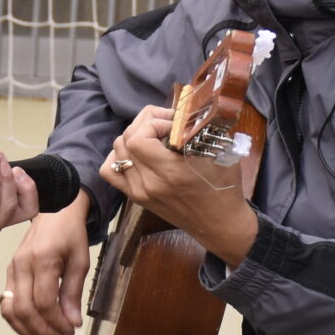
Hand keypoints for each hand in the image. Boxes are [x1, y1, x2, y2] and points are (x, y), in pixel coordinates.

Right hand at [0, 192, 92, 334]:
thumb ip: (73, 292)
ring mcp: (12, 270)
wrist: (54, 213)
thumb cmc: (70, 234)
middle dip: (43, 329)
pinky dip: (18, 320)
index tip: (72, 330)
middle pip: (24, 309)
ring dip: (28, 329)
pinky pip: (7, 304)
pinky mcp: (10, 274)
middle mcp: (22, 266)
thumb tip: (72, 322)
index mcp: (42, 259)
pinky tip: (34, 326)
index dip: (57, 321)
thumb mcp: (80, 260)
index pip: (44, 302)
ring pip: (10, 310)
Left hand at [108, 106, 258, 267]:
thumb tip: (186, 109)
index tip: (174, 123)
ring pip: (116, 152)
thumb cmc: (224, 188)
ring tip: (153, 136)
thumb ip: (199, 129)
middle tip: (165, 123)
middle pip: (125, 140)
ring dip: (133, 136)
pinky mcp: (136, 197)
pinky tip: (136, 153)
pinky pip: (110, 171)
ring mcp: (139, 192)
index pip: (139, 138)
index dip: (154, 121)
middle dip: (144, 123)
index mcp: (170, 172)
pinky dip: (118, 157)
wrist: (219, 224)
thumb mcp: (219, 154)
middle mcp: (149, 183)